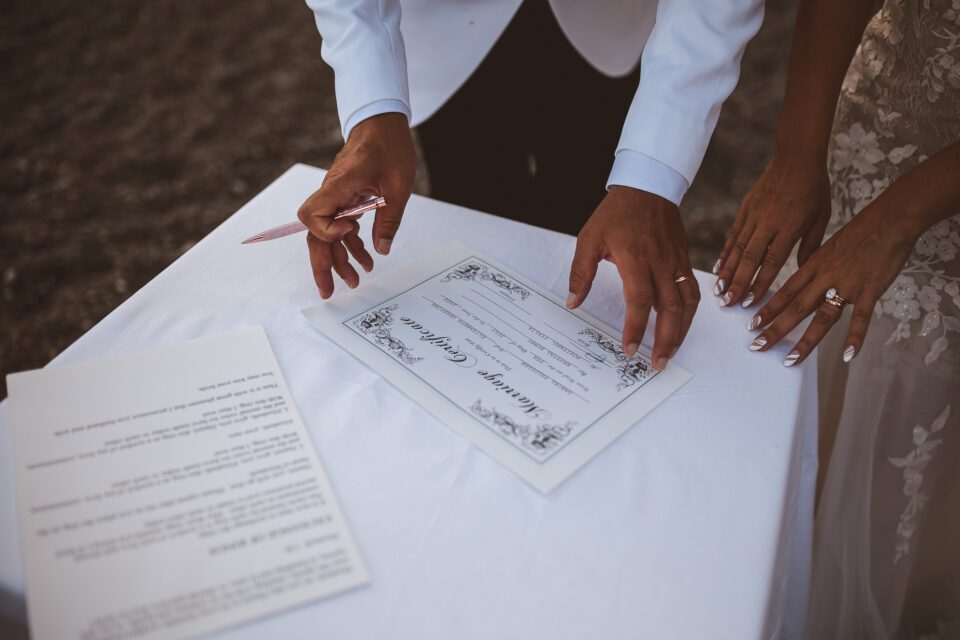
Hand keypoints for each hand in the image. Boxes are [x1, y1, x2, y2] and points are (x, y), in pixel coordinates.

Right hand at [297, 113, 416, 297]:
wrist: (382, 124)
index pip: (313, 216)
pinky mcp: (345, 200)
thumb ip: (389, 219)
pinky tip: (366, 260)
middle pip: (316, 234)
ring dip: (340, 260)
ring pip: (328, 235)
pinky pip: (342, 227)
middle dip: (322, 265)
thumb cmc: (389, 147)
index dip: (329, 232)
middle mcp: (331, 194)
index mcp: (339, 186)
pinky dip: (351, 245)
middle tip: (329, 292)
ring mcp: (336, 198)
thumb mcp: (398, 186)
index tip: (353, 230)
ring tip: (356, 282)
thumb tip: (381, 250)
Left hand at [567, 187, 698, 369]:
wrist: (648, 186)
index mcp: (635, 257)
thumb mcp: (589, 238)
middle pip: (669, 308)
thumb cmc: (616, 213)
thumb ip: (581, 272)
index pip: (638, 300)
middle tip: (657, 363)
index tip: (630, 349)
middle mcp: (660, 262)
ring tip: (671, 352)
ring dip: (681, 331)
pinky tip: (681, 327)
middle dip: (665, 339)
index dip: (636, 327)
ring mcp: (676, 262)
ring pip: (686, 303)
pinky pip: (692, 291)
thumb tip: (572, 303)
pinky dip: (689, 313)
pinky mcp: (684, 260)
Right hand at [714, 150, 830, 307]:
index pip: (773, 261)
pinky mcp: (746, 208)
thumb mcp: (821, 216)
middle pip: (749, 258)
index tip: (751, 301)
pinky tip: (719, 267)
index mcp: (790, 226)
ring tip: (719, 291)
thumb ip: (811, 245)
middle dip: (738, 283)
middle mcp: (768, 222)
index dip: (760, 283)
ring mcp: (754, 215)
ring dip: (727, 271)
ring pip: (737, 248)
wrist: (797, 155)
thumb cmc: (815, 187)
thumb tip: (804, 271)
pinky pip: (734, 234)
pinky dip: (725, 252)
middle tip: (728, 303)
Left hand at [746, 196, 918, 365]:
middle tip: (757, 346)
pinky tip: (847, 356)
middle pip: (796, 307)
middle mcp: (825, 277)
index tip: (750, 324)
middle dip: (775, 329)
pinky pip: (862, 318)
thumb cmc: (860, 232)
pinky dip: (855, 337)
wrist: (890, 220)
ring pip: (822, 317)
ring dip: (805, 341)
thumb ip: (815, 264)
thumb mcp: (828, 246)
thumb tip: (802, 275)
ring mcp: (847, 285)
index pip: (785, 292)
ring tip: (790, 360)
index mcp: (814, 266)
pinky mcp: (870, 291)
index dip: (767, 309)